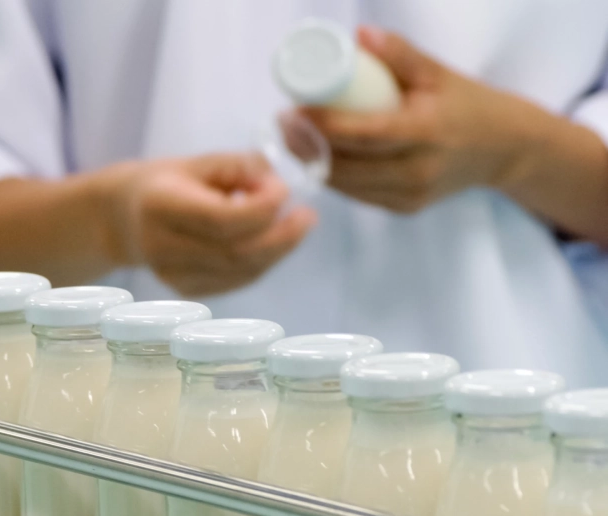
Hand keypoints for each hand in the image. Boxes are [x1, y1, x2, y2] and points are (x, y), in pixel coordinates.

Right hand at [105, 153, 315, 296]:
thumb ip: (242, 168)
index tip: (285, 190)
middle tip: (308, 217)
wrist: (124, 217)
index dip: (262, 208)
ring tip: (294, 226)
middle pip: (236, 252)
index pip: (221, 219)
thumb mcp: (201, 161)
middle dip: (281, 236)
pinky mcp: (184, 291)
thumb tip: (278, 190)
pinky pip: (235, 282)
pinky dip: (261, 263)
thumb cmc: (168, 181)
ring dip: (277, 251)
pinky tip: (271, 243)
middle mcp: (162, 247)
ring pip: (241, 272)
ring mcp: (171, 276)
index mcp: (161, 206)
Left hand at [298, 26, 553, 213]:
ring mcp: (411, 195)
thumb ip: (400, 54)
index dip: (323, 124)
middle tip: (283, 121)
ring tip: (292, 136)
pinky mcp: (405, 208)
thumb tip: (359, 35)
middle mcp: (418, 170)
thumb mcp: (437, 73)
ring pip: (347, 186)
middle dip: (307, 146)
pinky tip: (317, 156)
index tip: (295, 108)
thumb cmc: (466, 104)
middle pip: (345, 166)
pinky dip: (335, 176)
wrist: (503, 149)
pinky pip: (358, 195)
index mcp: (426, 132)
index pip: (363, 135)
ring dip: (313, 164)